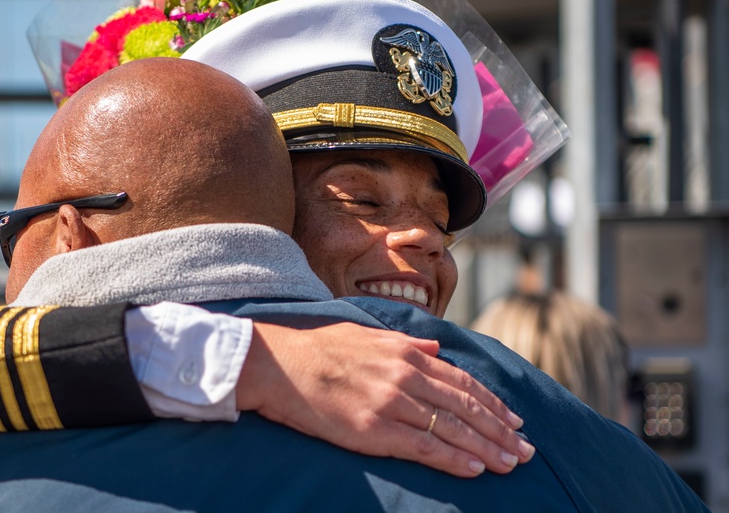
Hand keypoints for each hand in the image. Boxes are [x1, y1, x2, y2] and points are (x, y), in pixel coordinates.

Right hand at [235, 321, 534, 477]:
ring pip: (452, 428)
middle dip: (500, 430)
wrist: (277, 364)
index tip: (515, 419)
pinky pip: (424, 447)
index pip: (462, 381)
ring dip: (487, 448)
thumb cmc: (318, 348)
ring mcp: (390, 403)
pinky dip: (454, 458)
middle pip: (465, 407)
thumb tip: (438, 350)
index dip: (492, 402)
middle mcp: (405, 376)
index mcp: (405, 353)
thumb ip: (408, 344)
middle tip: (527, 449)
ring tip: (511, 464)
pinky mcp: (373, 430)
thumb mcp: (367, 335)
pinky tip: (475, 468)